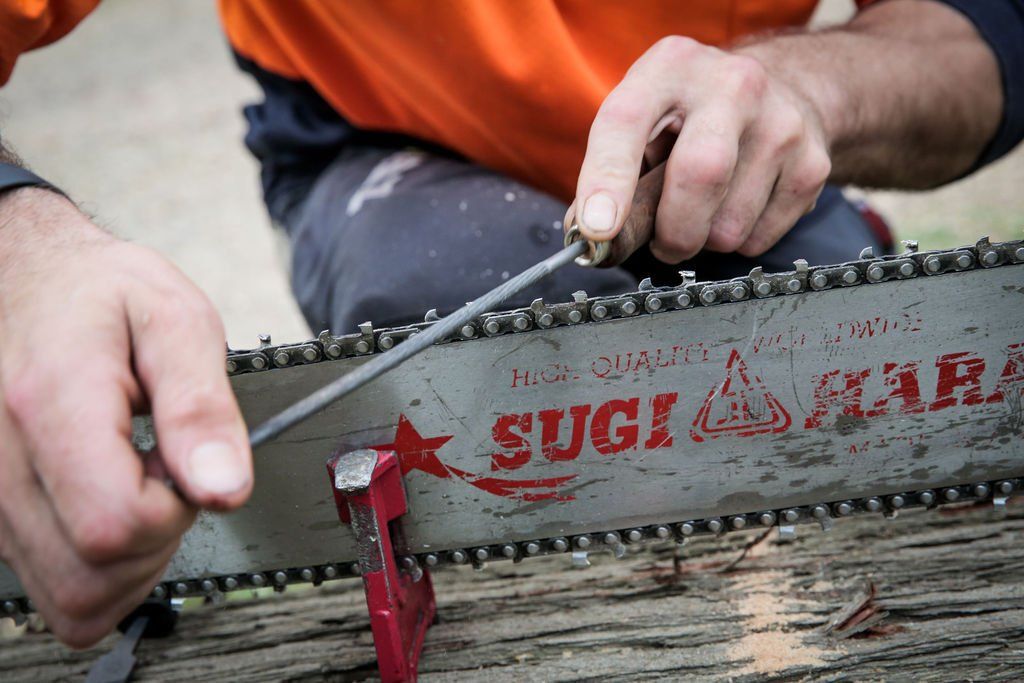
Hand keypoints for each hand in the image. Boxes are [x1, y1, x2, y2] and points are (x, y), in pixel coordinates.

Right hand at [0, 189, 251, 646]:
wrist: (33, 284)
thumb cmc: (103, 296)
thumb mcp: (175, 322)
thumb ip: (202, 408)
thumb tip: (226, 489)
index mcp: (51, 405)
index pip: (115, 525)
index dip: (174, 509)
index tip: (186, 461)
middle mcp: (2, 463)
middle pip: (92, 579)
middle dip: (158, 540)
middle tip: (167, 470)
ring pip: (73, 600)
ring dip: (132, 562)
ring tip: (140, 482)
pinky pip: (57, 588)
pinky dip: (102, 568)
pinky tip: (115, 504)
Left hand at [573, 36, 831, 262]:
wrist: (784, 92)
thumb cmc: (692, 116)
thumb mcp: (645, 120)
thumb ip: (611, 172)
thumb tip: (594, 235)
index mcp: (671, 67)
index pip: (627, 121)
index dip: (608, 180)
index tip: (597, 229)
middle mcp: (732, 85)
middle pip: (700, 173)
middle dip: (673, 230)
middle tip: (664, 242)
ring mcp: (781, 122)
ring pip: (729, 223)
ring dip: (704, 240)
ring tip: (702, 212)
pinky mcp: (812, 162)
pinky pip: (759, 236)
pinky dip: (737, 241)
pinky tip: (736, 208)